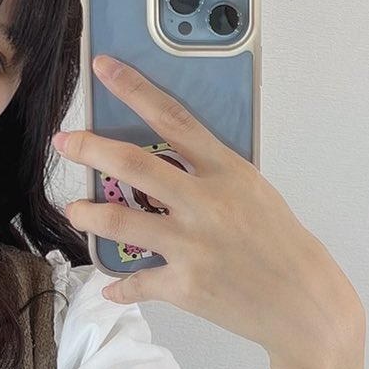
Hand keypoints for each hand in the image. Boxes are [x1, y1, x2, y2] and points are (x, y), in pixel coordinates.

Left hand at [55, 55, 364, 368]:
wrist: (304, 301)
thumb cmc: (279, 242)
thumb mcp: (252, 192)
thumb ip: (210, 173)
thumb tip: (163, 158)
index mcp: (227, 171)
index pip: (173, 119)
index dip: (134, 89)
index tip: (103, 67)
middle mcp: (206, 204)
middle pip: (134, 166)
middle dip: (90, 150)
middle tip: (64, 142)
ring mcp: (193, 246)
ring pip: (120, 222)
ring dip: (87, 215)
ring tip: (75, 211)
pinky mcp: (185, 286)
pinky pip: (137, 282)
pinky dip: (120, 285)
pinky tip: (110, 285)